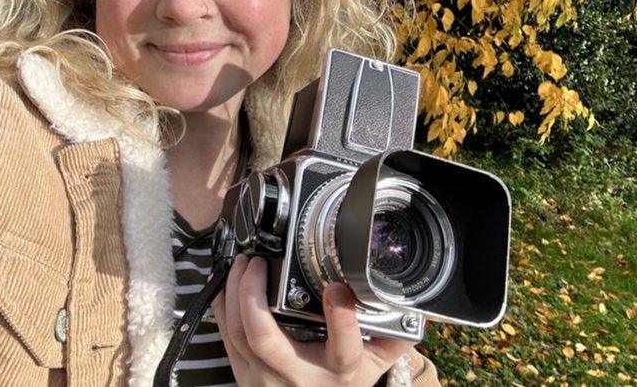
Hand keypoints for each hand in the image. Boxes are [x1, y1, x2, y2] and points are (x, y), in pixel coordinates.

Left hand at [211, 254, 415, 386]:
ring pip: (236, 334)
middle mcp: (296, 376)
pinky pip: (225, 336)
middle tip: (258, 262)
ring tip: (241, 263)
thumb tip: (413, 306)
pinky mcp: (243, 372)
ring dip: (233, 293)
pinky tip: (226, 282)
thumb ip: (391, 336)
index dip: (341, 316)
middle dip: (252, 294)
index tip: (338, 287)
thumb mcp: (373, 366)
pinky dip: (222, 305)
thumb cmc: (341, 384)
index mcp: (337, 372)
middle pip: (263, 338)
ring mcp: (264, 377)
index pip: (343, 349)